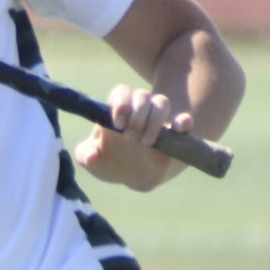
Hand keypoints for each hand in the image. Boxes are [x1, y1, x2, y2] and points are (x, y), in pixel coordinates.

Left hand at [73, 84, 194, 190]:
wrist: (133, 176)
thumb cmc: (110, 161)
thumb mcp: (93, 161)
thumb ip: (85, 155)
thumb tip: (91, 156)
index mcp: (119, 110)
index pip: (122, 92)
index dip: (121, 103)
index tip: (117, 123)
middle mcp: (140, 109)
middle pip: (142, 96)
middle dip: (136, 116)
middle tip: (130, 139)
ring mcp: (160, 119)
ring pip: (162, 103)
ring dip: (155, 120)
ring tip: (146, 143)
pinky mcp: (177, 134)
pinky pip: (185, 121)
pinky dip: (183, 122)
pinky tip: (177, 130)